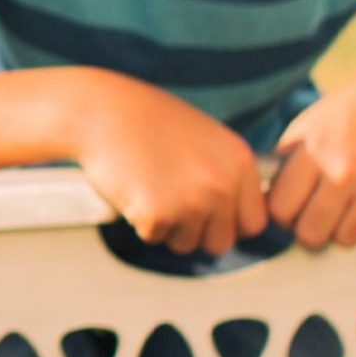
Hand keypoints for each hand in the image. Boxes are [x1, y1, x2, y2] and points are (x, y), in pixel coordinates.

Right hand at [70, 71, 270, 253]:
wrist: (101, 112)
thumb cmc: (147, 121)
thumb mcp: (204, 137)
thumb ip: (225, 173)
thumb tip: (235, 215)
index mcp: (240, 161)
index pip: (254, 221)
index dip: (230, 224)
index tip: (209, 216)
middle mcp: (222, 184)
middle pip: (223, 242)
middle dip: (198, 233)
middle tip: (173, 207)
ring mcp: (192, 202)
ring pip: (187, 243)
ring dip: (168, 228)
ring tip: (150, 190)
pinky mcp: (158, 215)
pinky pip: (155, 237)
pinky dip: (141, 222)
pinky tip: (133, 190)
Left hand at [268, 53, 355, 248]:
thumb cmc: (355, 109)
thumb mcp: (309, 124)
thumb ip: (288, 163)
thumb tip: (266, 201)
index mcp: (313, 150)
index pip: (280, 210)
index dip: (282, 214)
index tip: (289, 208)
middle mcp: (344, 171)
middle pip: (310, 234)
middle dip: (308, 229)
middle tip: (314, 214)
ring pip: (344, 240)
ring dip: (339, 229)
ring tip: (341, 207)